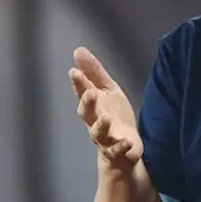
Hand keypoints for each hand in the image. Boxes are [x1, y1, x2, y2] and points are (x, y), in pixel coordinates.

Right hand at [70, 47, 141, 167]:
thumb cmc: (113, 115)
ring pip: (99, 134)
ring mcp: (105, 139)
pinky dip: (120, 147)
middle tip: (90, 93)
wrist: (125, 147)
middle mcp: (94, 122)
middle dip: (87, 103)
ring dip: (101, 126)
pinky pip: (117, 151)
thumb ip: (94, 73)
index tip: (74, 72)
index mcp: (92, 106)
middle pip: (86, 114)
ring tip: (106, 118)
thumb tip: (78, 50)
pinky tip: (126, 142)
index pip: (83, 93)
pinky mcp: (118, 151)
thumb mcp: (107, 90)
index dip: (78, 84)